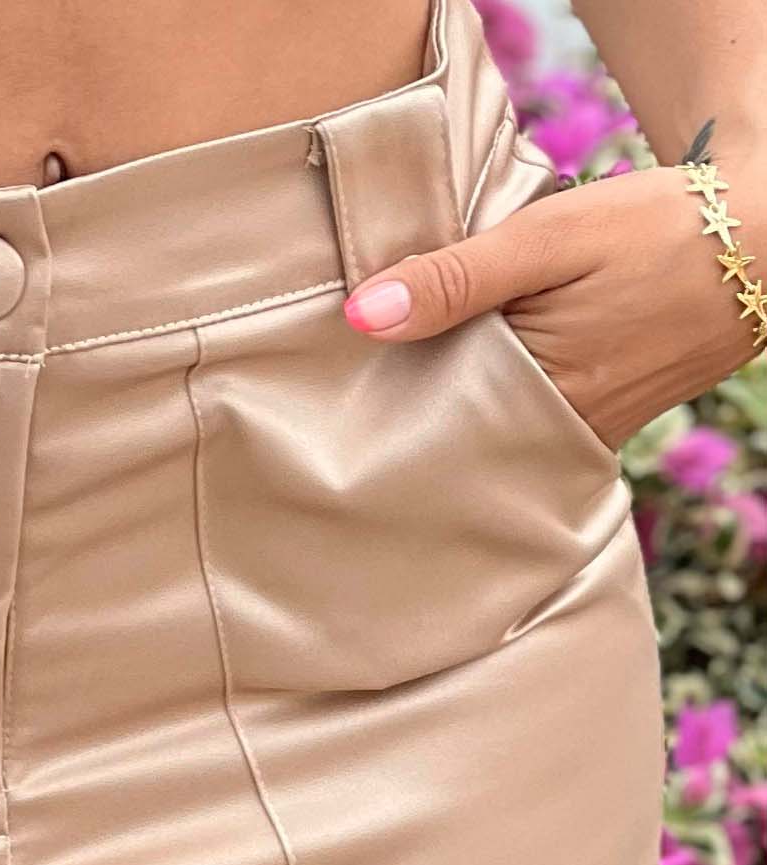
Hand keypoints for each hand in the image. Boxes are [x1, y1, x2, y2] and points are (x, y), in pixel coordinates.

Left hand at [340, 162, 765, 452]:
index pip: (428, 417)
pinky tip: (472, 379)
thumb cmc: (653, 230)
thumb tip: (362, 316)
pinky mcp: (601, 425)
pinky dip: (497, 405)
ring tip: (409, 381)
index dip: (383, 396)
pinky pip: (529, 427)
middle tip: (360, 390)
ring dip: (454, 407)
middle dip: (412, 413)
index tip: (339, 383)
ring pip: (491, 433)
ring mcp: (583, 434)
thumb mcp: (546, 238)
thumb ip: (455, 278)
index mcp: (536, 393)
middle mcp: (558, 432)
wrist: (759, 240)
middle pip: (456, 435)